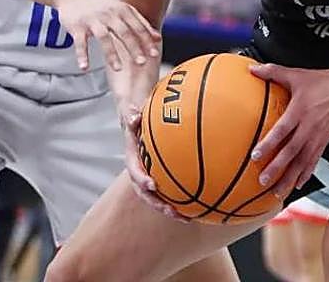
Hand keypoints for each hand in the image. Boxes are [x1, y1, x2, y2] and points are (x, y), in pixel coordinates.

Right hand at [53, 0, 160, 71]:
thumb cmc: (101, 5)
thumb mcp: (122, 9)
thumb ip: (140, 23)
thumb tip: (157, 38)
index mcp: (122, 11)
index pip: (137, 27)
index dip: (146, 40)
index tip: (154, 54)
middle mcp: (109, 15)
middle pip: (124, 32)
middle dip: (134, 48)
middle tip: (141, 63)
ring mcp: (93, 21)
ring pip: (104, 38)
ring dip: (112, 54)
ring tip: (118, 68)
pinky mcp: (77, 27)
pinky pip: (80, 43)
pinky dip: (82, 55)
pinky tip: (84, 67)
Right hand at [121, 104, 184, 219]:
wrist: (134, 118)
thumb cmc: (134, 115)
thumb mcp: (129, 111)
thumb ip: (130, 114)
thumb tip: (134, 118)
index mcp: (132, 157)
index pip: (134, 172)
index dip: (141, 180)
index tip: (153, 185)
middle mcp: (140, 170)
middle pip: (146, 193)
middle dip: (158, 204)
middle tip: (172, 212)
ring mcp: (150, 174)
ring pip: (158, 196)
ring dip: (170, 209)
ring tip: (187, 218)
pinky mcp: (161, 175)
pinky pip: (170, 189)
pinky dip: (181, 198)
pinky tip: (199, 206)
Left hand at [248, 63, 328, 196]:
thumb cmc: (323, 81)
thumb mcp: (297, 74)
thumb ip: (273, 72)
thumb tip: (252, 69)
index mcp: (300, 110)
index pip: (282, 130)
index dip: (269, 143)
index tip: (256, 156)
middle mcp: (309, 127)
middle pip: (291, 151)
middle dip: (277, 168)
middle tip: (263, 180)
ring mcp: (318, 136)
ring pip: (302, 161)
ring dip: (289, 177)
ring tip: (277, 191)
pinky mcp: (325, 141)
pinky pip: (314, 161)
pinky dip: (306, 174)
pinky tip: (298, 184)